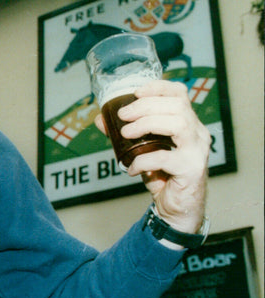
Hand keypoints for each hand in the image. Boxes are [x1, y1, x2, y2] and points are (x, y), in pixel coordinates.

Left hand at [95, 80, 209, 233]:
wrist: (177, 209)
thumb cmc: (162, 176)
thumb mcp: (141, 150)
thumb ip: (124, 134)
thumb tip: (101, 120)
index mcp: (188, 123)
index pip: (180, 94)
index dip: (158, 88)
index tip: (135, 93)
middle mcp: (198, 133)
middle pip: (177, 106)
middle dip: (145, 107)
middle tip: (123, 116)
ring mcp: (197, 151)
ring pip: (178, 124)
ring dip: (147, 124)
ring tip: (126, 134)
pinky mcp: (191, 170)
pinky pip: (165, 158)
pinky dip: (143, 161)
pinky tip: (130, 168)